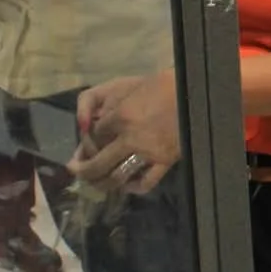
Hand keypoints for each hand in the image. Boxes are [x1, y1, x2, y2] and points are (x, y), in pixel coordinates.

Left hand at [70, 71, 180, 194]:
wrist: (195, 92)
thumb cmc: (162, 84)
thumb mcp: (128, 84)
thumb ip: (99, 99)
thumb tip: (84, 124)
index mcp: (121, 116)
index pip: (92, 136)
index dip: (86, 141)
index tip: (85, 143)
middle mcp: (130, 138)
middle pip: (97, 163)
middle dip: (82, 170)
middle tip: (75, 171)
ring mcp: (149, 153)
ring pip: (116, 177)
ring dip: (100, 183)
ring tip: (94, 182)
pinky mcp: (165, 161)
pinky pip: (145, 182)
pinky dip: (132, 187)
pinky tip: (126, 185)